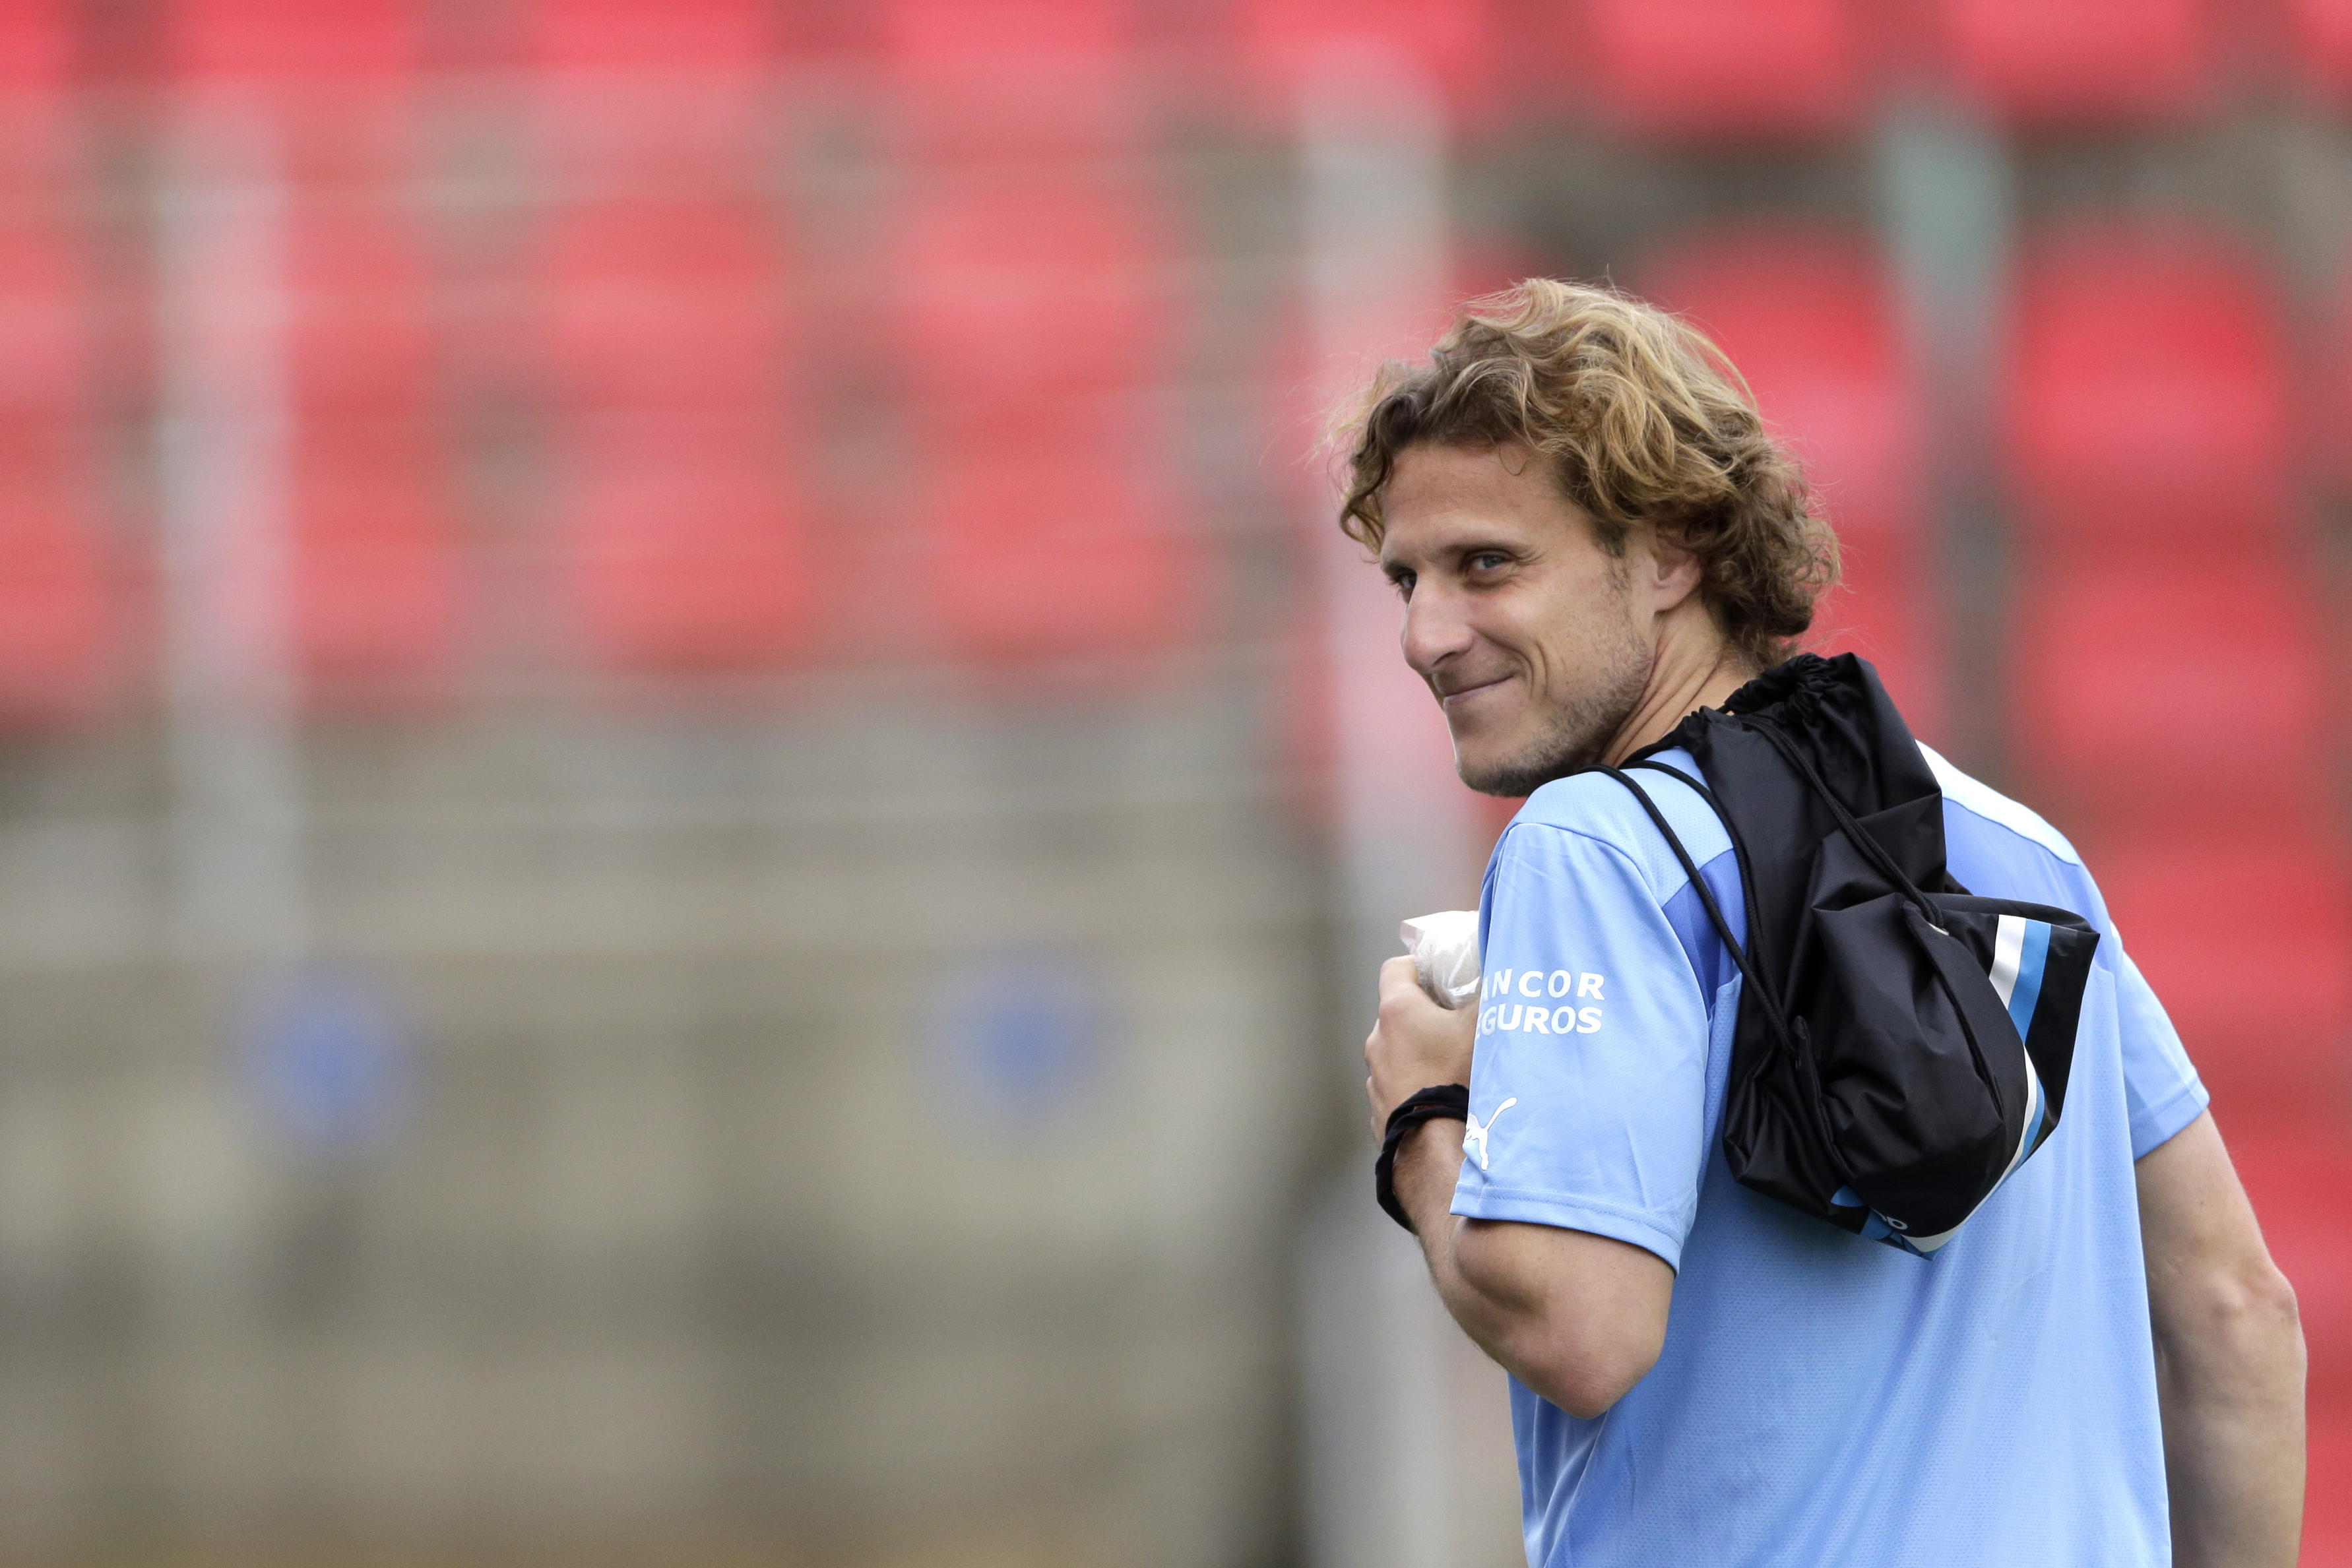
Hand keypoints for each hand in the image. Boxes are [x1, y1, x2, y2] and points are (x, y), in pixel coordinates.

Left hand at [1365, 954, 1477, 1136]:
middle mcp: (1377, 1041)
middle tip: (1458, 1022)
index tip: (1442, 975)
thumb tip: (1501, 976)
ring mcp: (1374, 1078)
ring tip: (1453, 1065)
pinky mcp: (1380, 1111)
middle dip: (1426, 1013)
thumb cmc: (1459, 1078)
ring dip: (1420, 1053)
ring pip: (1397, 1052)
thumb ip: (1491, 994)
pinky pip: (1398, 1087)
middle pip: (1398, 1013)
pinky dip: (1416, 1086)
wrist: (1438, 1149)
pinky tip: (1442, 1097)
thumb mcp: (1484, 1027)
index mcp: (1396, 1012)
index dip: (1419, 966)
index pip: (1396, 968)